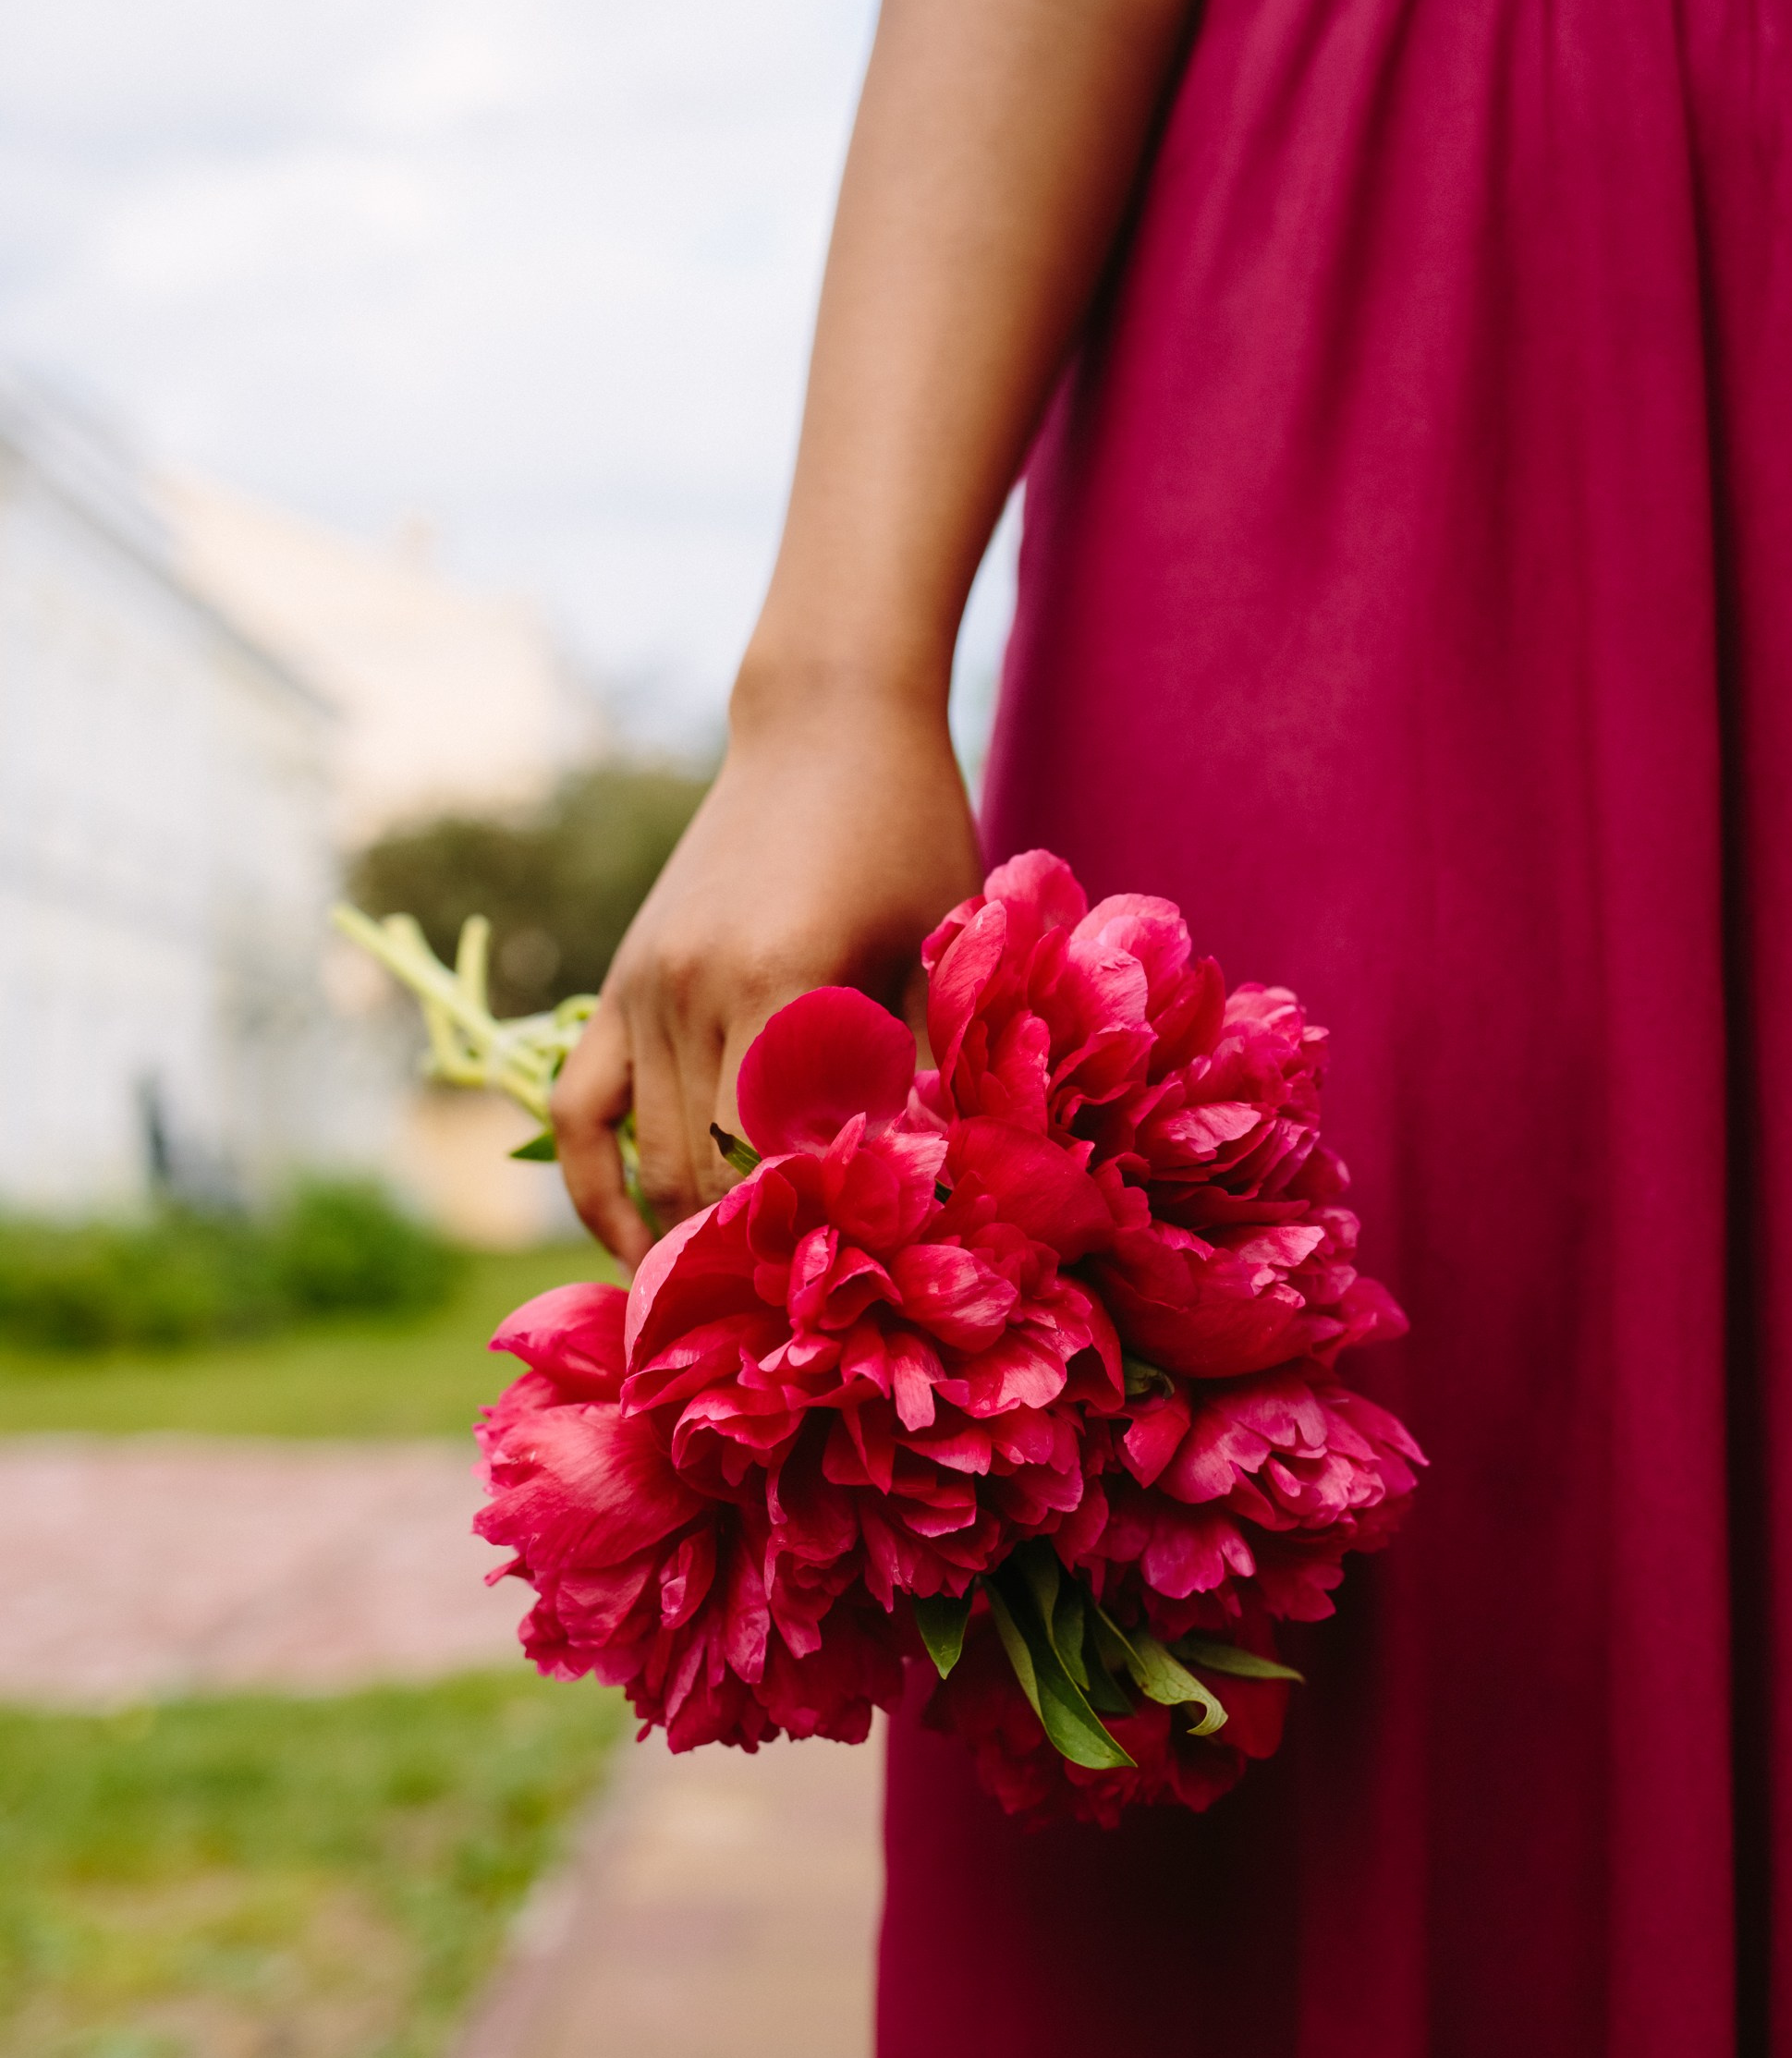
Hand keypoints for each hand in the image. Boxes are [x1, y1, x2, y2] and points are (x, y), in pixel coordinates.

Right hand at [551, 676, 980, 1265]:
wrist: (825, 720)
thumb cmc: (912, 827)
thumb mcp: (944, 946)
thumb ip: (931, 1067)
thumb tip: (939, 1192)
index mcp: (782, 980)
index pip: (785, 1156)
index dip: (817, 1234)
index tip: (859, 1295)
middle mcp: (693, 991)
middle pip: (707, 1176)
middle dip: (749, 1260)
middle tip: (797, 1338)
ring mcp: (644, 989)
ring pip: (648, 1159)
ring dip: (683, 1240)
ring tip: (727, 1310)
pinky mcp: (622, 985)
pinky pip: (582, 1111)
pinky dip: (600, 1187)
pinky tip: (636, 1245)